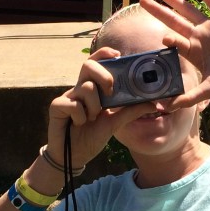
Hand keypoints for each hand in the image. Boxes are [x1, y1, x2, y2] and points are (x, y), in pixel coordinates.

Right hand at [46, 46, 152, 165]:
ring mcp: (67, 96)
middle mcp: (79, 89)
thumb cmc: (91, 136)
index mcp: (93, 89)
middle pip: (88, 65)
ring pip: (86, 87)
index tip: (118, 55)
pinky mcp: (56, 106)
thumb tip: (153, 104)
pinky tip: (78, 124)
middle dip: (104, 76)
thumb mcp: (114, 123)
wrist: (75, 156)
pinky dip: (81, 117)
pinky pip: (73, 105)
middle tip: (110, 92)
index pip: (96, 63)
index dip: (104, 54)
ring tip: (91, 119)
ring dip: (94, 107)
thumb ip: (131, 111)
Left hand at [140, 0, 209, 108]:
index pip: (175, 42)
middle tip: (142, 1)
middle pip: (174, 21)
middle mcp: (200, 37)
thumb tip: (164, 108)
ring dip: (174, 0)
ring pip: (189, 9)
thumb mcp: (208, 90)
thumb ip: (187, 98)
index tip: (162, 38)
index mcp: (194, 52)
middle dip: (158, 12)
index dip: (167, 39)